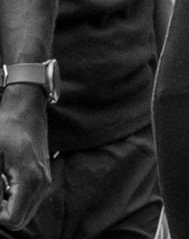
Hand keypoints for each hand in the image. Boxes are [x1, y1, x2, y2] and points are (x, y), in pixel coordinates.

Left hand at [0, 86, 50, 228]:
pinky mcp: (42, 177)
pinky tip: (5, 181)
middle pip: (19, 220)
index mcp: (30, 179)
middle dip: (1, 212)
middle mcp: (42, 183)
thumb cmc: (6, 126)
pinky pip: (26, 202)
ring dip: (7, 206)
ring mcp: (44, 181)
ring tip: (0, 182)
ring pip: (23, 213)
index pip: (12, 220)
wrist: (26, 107)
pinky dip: (13, 199)